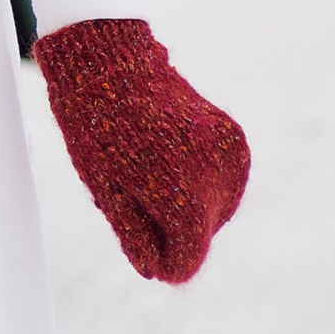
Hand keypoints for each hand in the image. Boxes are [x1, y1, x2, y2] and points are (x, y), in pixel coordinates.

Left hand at [36, 19, 248, 284]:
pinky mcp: (235, 139)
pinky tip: (174, 162)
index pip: (187, 258)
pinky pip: (225, 183)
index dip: (163, 261)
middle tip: (135, 194)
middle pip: (202, 236)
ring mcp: (232, 154)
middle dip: (173, 231)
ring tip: (153, 173)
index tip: (141, 245)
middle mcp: (217, 176)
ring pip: (216, 211)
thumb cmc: (98, 129)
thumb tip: (160, 271)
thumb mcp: (107, 192)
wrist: (113, 62)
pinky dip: (203, 184)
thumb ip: (137, 237)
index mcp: (182, 194)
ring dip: (190, 207)